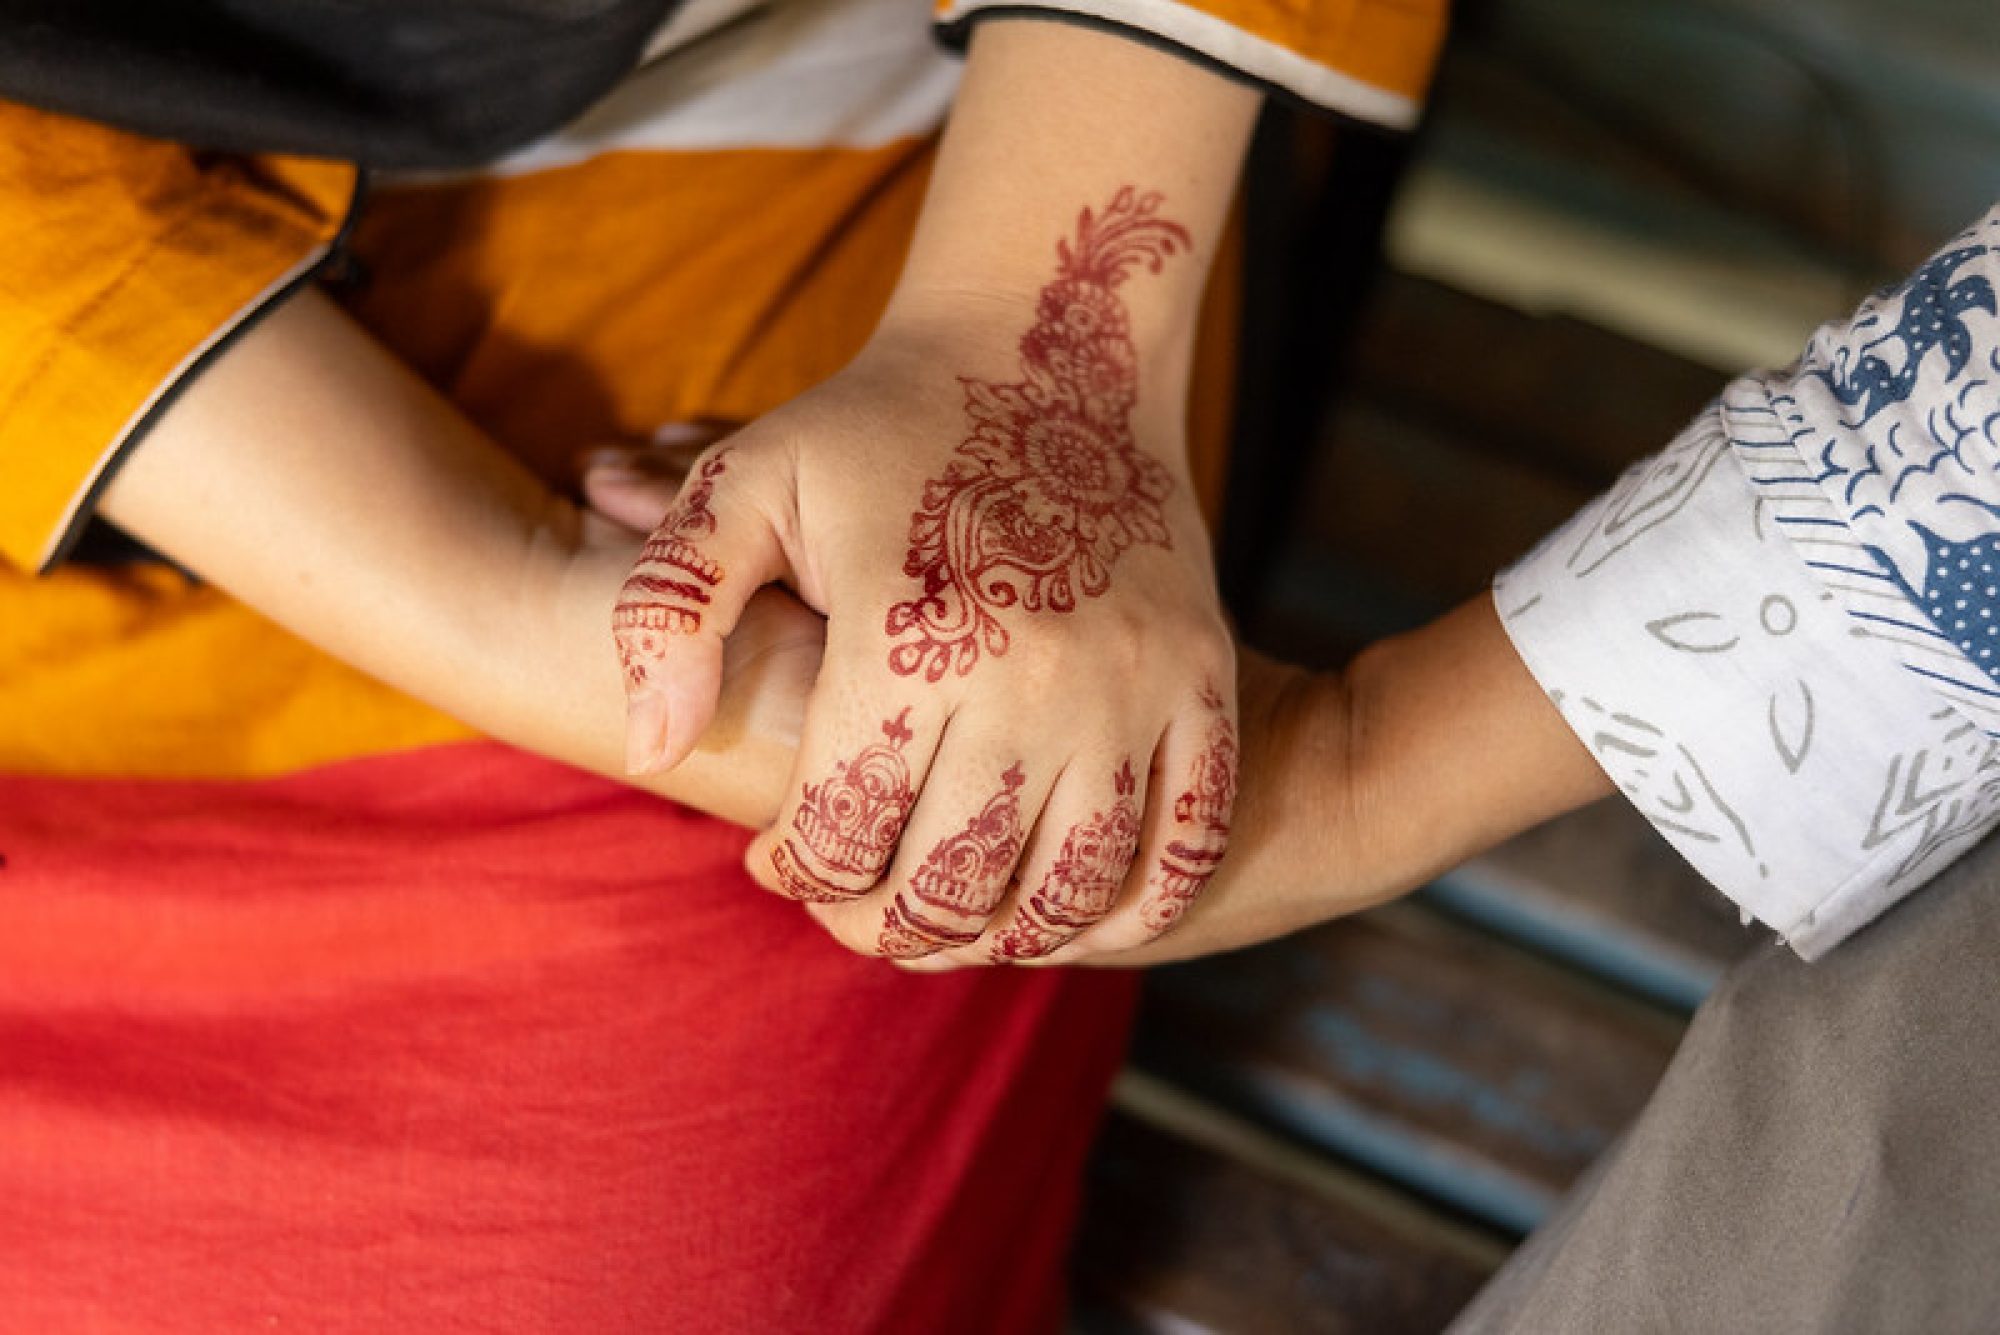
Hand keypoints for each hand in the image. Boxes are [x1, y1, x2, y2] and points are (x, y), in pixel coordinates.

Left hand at [605, 190, 1238, 961]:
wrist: (1048, 349)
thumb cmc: (878, 428)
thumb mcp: (743, 483)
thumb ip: (668, 608)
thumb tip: (649, 750)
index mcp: (911, 634)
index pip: (845, 832)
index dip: (799, 873)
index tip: (781, 860)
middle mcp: (1033, 675)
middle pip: (951, 880)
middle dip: (884, 921)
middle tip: (852, 904)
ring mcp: (1133, 686)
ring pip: (1068, 887)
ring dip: (996, 932)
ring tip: (945, 913)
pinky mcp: (1204, 682)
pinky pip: (1183, 845)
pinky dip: (1126, 906)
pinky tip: (1062, 905)